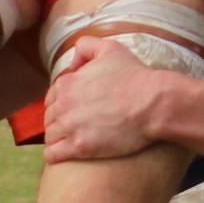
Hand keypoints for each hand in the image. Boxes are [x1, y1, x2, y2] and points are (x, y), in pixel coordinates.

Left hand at [41, 39, 166, 162]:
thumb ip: (86, 47)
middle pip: (49, 118)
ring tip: (72, 142)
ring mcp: (70, 126)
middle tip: (76, 128)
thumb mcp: (110, 49)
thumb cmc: (135, 76)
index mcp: (67, 83)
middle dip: (59, 123)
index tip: (73, 111)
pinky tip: (65, 155)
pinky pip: (53, 154)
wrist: (153, 102)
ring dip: (58, 139)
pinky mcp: (80, 147)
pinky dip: (55, 155)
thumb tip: (73, 64)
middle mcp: (64, 104)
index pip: (51, 98)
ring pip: (50, 136)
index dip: (61, 105)